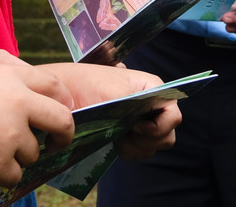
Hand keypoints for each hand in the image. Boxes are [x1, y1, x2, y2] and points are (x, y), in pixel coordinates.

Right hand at [0, 62, 74, 186]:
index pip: (54, 86)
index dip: (63, 101)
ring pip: (32, 153)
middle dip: (63, 136)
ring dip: (16, 156)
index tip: (62, 113)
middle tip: (56, 144)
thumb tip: (33, 104)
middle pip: (61, 120)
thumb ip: (8, 84)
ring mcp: (10, 133)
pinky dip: (1, 175)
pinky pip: (14, 175)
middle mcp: (18, 102)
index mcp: (12, 76)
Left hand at [38, 62, 178, 159]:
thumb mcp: (115, 92)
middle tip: (124, 134)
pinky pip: (141, 150)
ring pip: (155, 146)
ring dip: (136, 147)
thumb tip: (153, 118)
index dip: (159, 127)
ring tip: (116, 138)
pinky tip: (114, 141)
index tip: (135, 127)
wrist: (62, 94)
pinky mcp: (131, 131)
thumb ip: (139, 102)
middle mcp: (153, 103)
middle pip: (167, 135)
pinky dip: (130, 151)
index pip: (173, 115)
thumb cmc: (86, 85)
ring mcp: (143, 119)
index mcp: (153, 88)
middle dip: (147, 141)